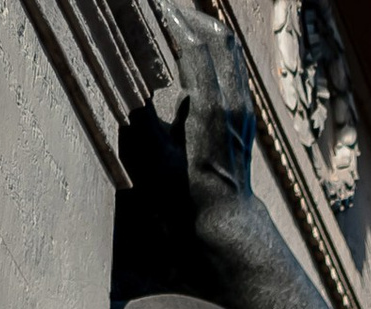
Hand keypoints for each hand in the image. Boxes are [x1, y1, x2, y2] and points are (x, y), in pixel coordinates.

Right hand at [144, 0, 256, 223]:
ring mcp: (244, 109)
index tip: (155, 5)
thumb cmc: (184, 198)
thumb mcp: (153, 161)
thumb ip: (140, 119)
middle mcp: (234, 104)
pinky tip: (192, 51)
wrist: (224, 223)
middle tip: (165, 8)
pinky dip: (214, 50)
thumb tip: (124, 86)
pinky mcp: (246, 115)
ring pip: (231, 50)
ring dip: (205, 30)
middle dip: (192, 17)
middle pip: (220, 38)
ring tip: (178, 21)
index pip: (195, 47)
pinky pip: (233, 67)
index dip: (174, 21)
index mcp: (211, 111)